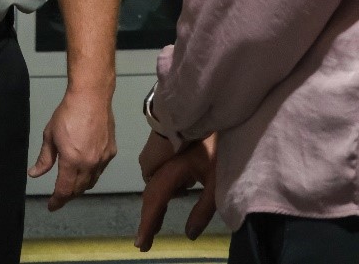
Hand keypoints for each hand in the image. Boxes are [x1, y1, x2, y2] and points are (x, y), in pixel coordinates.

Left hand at [27, 88, 116, 210]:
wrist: (91, 97)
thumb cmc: (66, 114)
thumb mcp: (50, 136)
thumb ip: (44, 159)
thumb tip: (34, 174)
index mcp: (72, 161)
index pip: (65, 190)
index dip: (57, 201)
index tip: (51, 206)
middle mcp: (90, 164)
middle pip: (79, 189)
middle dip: (68, 195)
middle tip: (58, 196)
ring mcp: (103, 159)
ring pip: (91, 182)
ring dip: (80, 187)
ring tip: (71, 185)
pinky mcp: (111, 151)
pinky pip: (100, 171)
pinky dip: (91, 175)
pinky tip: (85, 169)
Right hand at [134, 133, 216, 251]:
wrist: (212, 114)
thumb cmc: (217, 148)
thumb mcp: (216, 182)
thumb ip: (203, 210)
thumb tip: (189, 234)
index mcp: (172, 173)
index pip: (155, 203)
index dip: (147, 225)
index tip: (141, 244)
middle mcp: (163, 166)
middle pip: (150, 196)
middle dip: (148, 219)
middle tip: (146, 242)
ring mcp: (165, 159)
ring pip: (154, 187)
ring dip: (154, 207)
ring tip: (157, 226)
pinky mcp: (172, 154)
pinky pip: (161, 178)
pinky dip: (162, 193)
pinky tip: (178, 195)